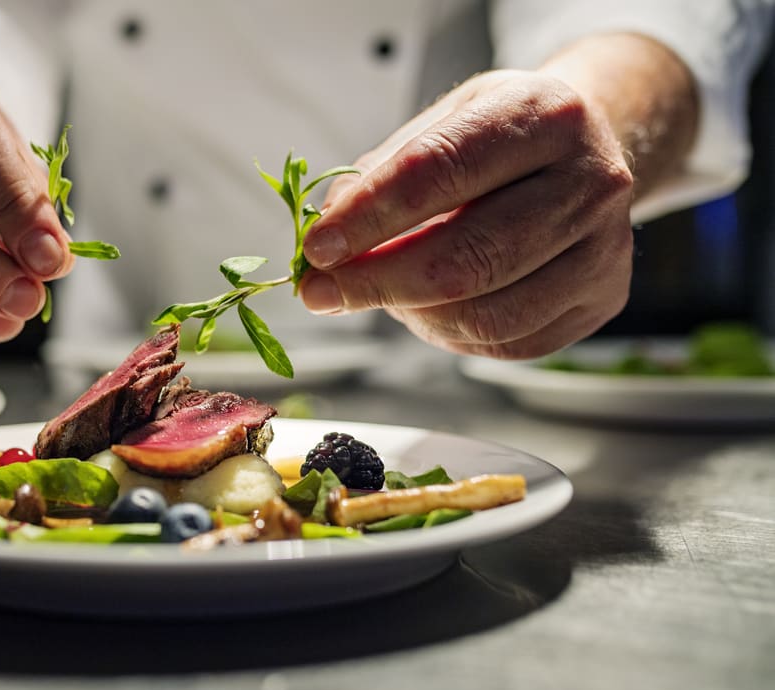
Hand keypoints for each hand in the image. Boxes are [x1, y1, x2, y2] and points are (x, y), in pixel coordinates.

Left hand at [299, 69, 635, 358]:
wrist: (587, 149)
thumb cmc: (501, 136)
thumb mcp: (443, 121)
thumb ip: (381, 174)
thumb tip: (326, 236)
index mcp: (544, 114)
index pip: (438, 172)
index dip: (368, 217)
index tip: (316, 248)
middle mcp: (591, 180)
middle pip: (465, 258)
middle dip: (375, 283)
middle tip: (319, 292)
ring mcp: (605, 247)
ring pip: (486, 314)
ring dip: (410, 314)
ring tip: (375, 293)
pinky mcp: (603, 298)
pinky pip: (507, 344)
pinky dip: (447, 335)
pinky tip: (424, 308)